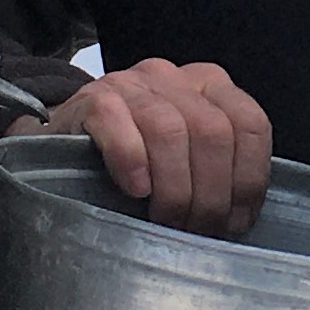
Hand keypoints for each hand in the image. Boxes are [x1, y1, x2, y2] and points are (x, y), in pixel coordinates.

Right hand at [11, 58, 271, 236]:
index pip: (250, 125)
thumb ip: (216, 169)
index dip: (249, 180)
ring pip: (171, 131)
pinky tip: (135, 191)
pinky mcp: (92, 98)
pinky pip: (119, 124)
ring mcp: (131, 84)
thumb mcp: (184, 157)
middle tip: (195, 230)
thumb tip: (240, 219)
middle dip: (211, 195)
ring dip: (175, 189)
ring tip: (167, 221)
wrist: (59, 146)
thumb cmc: (131, 161)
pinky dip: (132, 162)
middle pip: (214, 133)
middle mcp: (173, 78)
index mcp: (208, 86)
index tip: (235, 222)